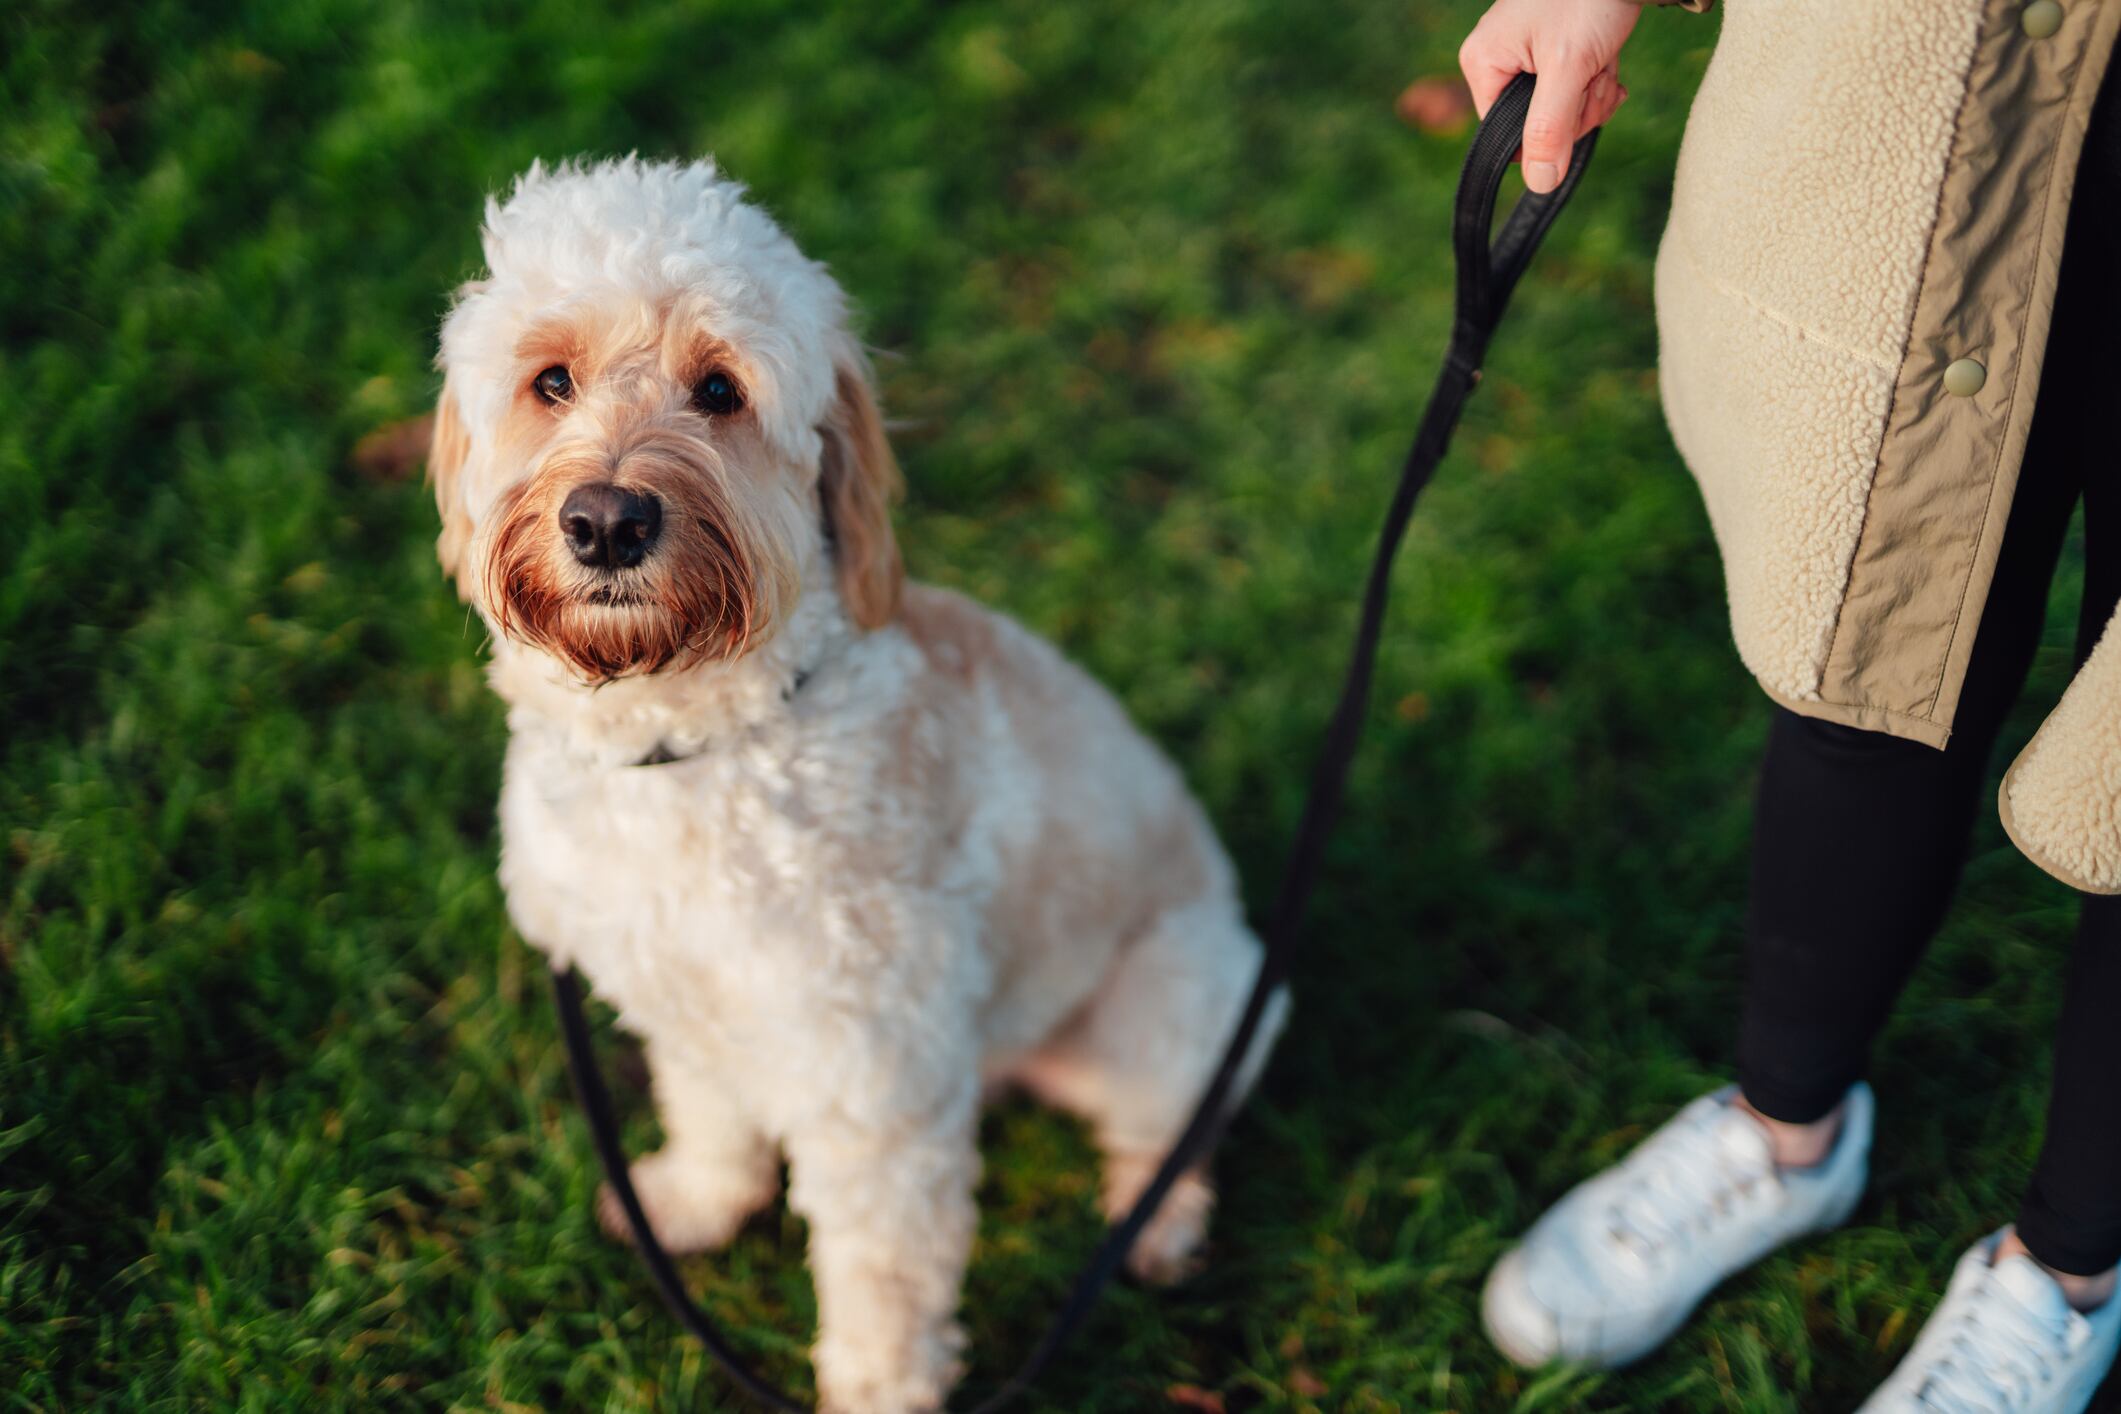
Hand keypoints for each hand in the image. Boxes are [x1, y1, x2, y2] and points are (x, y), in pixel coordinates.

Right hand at [1458, 0, 1638, 191]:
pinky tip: (1607, 60)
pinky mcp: (1552, 50)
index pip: (1506, 134)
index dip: (1548, 133)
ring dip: (1592, 91)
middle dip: (1577, 107)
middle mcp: (1498, 60)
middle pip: (1536, 124)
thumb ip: (1550, 128)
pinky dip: (1596, 79)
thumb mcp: (1569, 68)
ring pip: (1560, 109)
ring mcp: (1526, 55)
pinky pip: (1571, 89)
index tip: (1578, 103)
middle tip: (1594, 72)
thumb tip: (1539, 184)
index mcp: (1484, 64)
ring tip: (1602, 58)